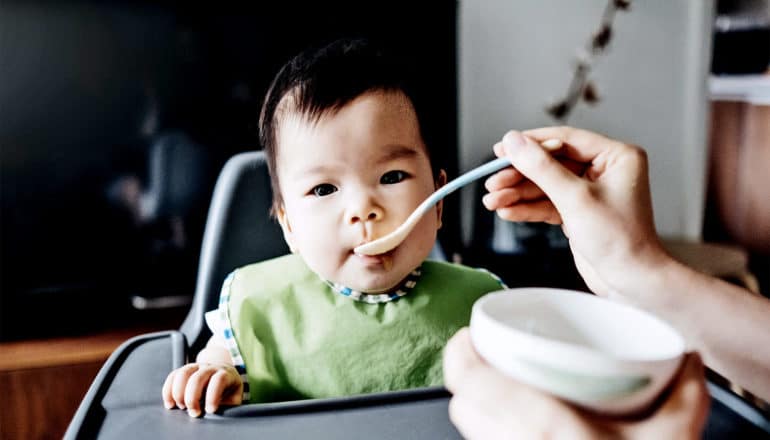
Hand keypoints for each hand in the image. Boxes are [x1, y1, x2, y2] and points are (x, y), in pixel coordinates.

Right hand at [162, 361, 242, 416]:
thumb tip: (217, 415)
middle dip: (192, 398)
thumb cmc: (228, 391)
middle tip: (194, 413)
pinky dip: (168, 391)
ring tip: (181, 408)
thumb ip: (228, 405)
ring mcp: (196, 366)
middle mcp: (210, 367)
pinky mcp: (184, 370)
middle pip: (198, 378)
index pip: (219, 380)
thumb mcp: (234, 398)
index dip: (213, 396)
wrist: (223, 374)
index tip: (210, 411)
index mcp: (225, 373)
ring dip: (178, 393)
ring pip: (183, 373)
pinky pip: (173, 376)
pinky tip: (170, 404)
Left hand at [443, 328, 709, 439]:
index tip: (470, 335)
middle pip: (462, 407)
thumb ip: (684, 397)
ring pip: (469, 433)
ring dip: (476, 409)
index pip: (472, 385)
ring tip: (494, 389)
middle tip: (487, 358)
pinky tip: (509, 428)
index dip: (460, 354)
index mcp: (548, 429)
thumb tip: (684, 359)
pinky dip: (489, 435)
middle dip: (468, 379)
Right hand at [483, 126, 668, 303]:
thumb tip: (514, 141)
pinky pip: (547, 203)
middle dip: (519, 175)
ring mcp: (590, 191)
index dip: (530, 144)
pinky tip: (507, 211)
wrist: (631, 282)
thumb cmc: (620, 240)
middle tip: (493, 182)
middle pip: (550, 163)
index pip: (564, 140)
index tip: (502, 150)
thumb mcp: (575, 198)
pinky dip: (527, 208)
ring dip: (517, 194)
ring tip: (492, 201)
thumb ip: (541, 168)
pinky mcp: (578, 212)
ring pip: (545, 185)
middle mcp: (604, 170)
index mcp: (616, 156)